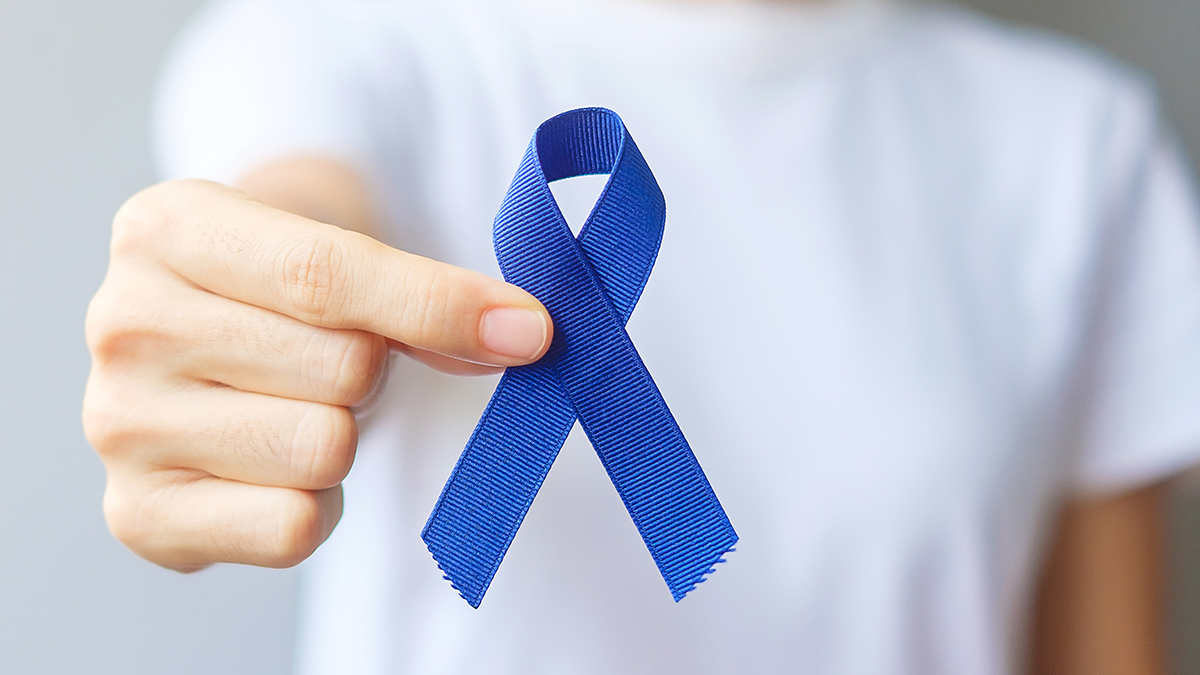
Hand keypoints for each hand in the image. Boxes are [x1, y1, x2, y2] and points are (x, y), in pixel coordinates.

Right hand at [82, 180, 550, 570]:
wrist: (205, 341)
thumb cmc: (281, 292)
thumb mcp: (339, 250)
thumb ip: (421, 294)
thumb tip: (520, 334)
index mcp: (167, 227)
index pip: (327, 274)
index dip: (440, 306)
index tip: (529, 330)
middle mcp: (124, 322)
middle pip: (341, 367)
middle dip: (369, 371)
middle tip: (332, 360)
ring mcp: (121, 423)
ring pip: (324, 449)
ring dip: (342, 437)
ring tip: (296, 408)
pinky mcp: (139, 513)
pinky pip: (292, 526)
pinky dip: (314, 507)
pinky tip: (277, 468)